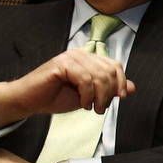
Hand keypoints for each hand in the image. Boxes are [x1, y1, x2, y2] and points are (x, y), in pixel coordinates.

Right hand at [0, 47, 134, 127]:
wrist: (29, 102)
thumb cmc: (56, 97)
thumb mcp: (90, 95)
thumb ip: (110, 89)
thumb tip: (133, 87)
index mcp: (88, 58)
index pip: (115, 65)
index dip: (122, 82)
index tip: (120, 98)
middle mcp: (81, 54)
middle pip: (109, 71)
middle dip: (109, 93)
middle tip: (101, 108)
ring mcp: (70, 57)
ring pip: (99, 76)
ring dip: (99, 97)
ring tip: (92, 108)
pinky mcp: (61, 63)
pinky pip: (85, 79)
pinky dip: (87, 95)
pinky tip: (82, 104)